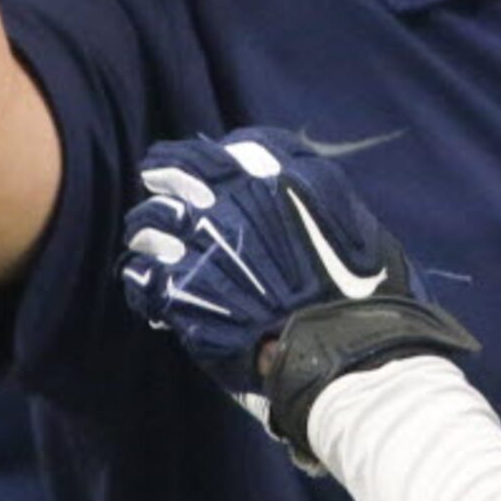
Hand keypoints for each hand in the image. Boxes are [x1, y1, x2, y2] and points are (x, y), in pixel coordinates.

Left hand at [120, 130, 477, 469]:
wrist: (343, 350)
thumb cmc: (360, 290)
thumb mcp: (355, 222)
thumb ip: (316, 194)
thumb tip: (286, 178)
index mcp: (276, 179)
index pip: (220, 150)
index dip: (200, 158)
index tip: (195, 167)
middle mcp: (231, 203)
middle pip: (171, 170)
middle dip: (162, 177)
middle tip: (159, 190)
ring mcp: (201, 246)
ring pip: (146, 221)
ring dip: (147, 232)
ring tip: (151, 246)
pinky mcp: (180, 294)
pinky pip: (139, 275)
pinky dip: (142, 279)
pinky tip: (153, 290)